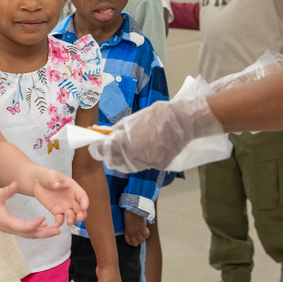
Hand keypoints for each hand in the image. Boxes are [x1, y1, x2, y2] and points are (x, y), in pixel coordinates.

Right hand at [0, 183, 61, 238]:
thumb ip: (7, 191)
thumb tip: (15, 184)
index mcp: (7, 222)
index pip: (24, 227)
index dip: (35, 224)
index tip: (44, 217)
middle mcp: (11, 228)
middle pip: (30, 235)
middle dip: (45, 233)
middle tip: (58, 230)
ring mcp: (11, 229)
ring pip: (29, 235)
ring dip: (43, 233)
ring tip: (56, 230)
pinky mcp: (11, 227)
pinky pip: (26, 232)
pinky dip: (36, 230)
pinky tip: (44, 226)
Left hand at [30, 168, 88, 225]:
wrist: (39, 183)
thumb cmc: (48, 177)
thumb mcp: (52, 176)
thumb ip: (55, 180)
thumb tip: (57, 185)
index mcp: (74, 189)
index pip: (82, 196)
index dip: (85, 202)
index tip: (84, 207)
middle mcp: (72, 199)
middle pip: (80, 209)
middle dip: (81, 214)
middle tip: (80, 218)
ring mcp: (65, 206)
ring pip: (72, 215)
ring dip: (72, 219)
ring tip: (69, 222)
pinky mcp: (57, 212)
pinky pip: (60, 219)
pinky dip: (59, 224)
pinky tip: (56, 226)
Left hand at [90, 95, 223, 172]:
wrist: (185, 121)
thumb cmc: (160, 114)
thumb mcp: (135, 118)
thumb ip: (120, 129)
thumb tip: (107, 133)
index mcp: (126, 141)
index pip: (103, 150)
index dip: (98, 148)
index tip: (97, 145)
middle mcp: (135, 155)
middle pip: (114, 162)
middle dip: (111, 155)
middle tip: (112, 147)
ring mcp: (148, 162)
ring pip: (129, 166)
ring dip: (125, 159)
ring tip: (129, 148)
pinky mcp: (159, 165)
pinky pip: (145, 164)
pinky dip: (143, 159)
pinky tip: (148, 148)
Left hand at [122, 210, 149, 245]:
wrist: (133, 209)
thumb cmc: (129, 213)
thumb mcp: (126, 222)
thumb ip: (129, 228)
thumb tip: (134, 229)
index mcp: (126, 232)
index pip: (129, 242)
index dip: (132, 241)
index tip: (134, 239)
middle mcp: (131, 234)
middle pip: (135, 244)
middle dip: (137, 240)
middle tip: (139, 234)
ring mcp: (137, 233)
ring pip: (142, 241)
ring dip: (143, 236)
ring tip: (143, 231)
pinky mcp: (143, 230)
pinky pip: (146, 235)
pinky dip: (147, 232)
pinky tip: (145, 228)